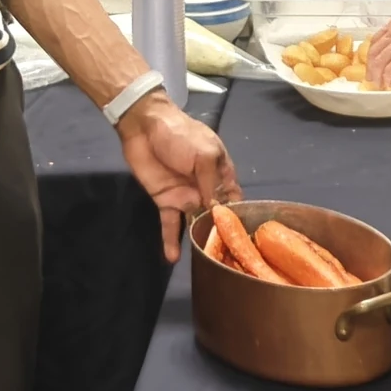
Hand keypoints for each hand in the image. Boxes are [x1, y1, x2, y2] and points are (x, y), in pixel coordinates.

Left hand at [118, 99, 239, 261]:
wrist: (145, 127)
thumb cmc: (181, 135)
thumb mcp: (205, 154)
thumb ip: (212, 183)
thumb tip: (217, 211)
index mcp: (222, 173)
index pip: (235, 200)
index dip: (240, 217)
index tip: (246, 240)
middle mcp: (207, 189)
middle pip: (217, 217)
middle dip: (221, 237)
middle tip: (226, 261)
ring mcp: (186, 197)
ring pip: (195, 224)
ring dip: (199, 242)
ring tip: (204, 263)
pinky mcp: (166, 202)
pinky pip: (170, 224)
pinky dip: (170, 241)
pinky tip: (172, 258)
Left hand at [366, 11, 390, 85]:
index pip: (375, 40)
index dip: (372, 54)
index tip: (372, 62)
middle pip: (373, 53)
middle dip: (370, 67)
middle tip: (371, 77)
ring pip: (378, 63)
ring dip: (377, 75)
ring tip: (379, 83)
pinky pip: (389, 70)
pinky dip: (387, 78)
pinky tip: (389, 83)